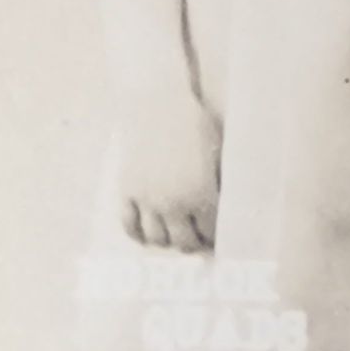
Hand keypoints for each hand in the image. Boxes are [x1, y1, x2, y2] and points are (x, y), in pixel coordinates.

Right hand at [118, 88, 218, 252]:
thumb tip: (223, 204)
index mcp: (200, 193)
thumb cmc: (193, 124)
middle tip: (197, 240)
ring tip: (174, 236)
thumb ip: (217, 182)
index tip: (217, 237)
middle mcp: (172, 203)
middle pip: (183, 242)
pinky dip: (138, 235)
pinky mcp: (126, 191)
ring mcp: (146, 199)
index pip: (210, 230)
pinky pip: (129, 225)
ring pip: (156, 239)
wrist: (156, 106)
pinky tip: (148, 233)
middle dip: (193, 244)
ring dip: (167, 242)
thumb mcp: (217, 152)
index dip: (215, 236)